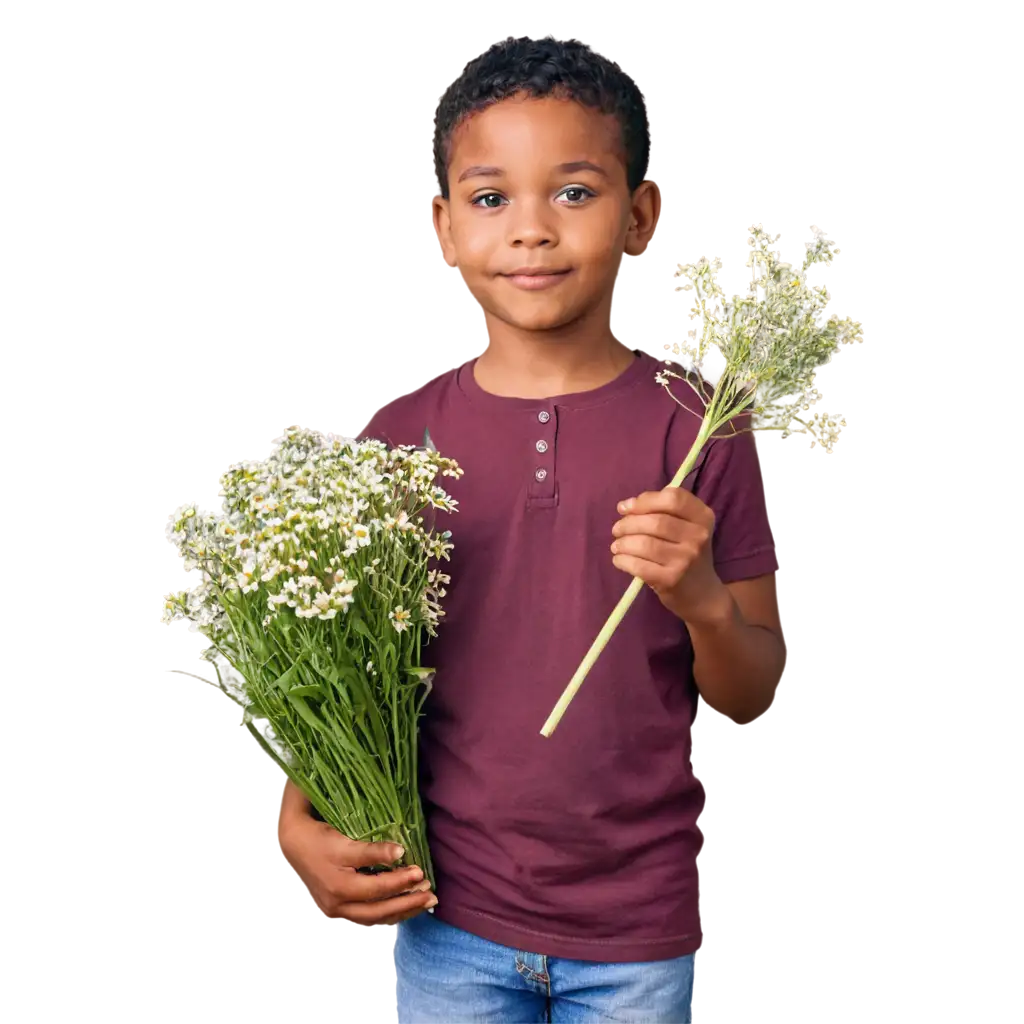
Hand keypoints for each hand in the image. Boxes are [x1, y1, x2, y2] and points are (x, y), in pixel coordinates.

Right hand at [273, 807, 435, 928]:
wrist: (290, 843)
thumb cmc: (318, 836)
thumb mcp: (343, 839)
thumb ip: (371, 848)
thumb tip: (399, 852)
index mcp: (337, 885)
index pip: (376, 887)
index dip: (400, 880)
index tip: (421, 871)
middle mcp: (335, 903)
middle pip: (377, 909)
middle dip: (407, 903)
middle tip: (431, 895)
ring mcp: (333, 911)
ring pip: (372, 918)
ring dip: (400, 912)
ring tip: (423, 904)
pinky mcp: (332, 912)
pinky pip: (362, 920)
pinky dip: (384, 917)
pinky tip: (400, 910)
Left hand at [610, 487, 730, 624]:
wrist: (703, 596)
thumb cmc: (688, 555)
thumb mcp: (688, 529)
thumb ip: (663, 511)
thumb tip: (626, 506)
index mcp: (703, 517)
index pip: (673, 498)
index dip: (644, 500)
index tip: (625, 507)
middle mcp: (698, 537)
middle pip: (655, 521)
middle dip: (628, 523)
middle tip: (617, 530)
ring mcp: (686, 559)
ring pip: (644, 543)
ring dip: (623, 543)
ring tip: (617, 546)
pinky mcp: (671, 580)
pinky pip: (638, 565)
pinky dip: (623, 560)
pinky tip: (619, 559)